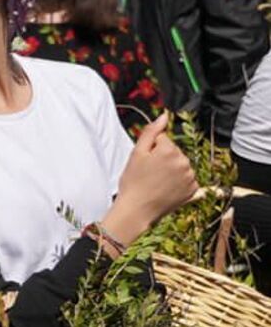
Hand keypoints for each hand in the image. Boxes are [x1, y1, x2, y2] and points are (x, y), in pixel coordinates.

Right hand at [102, 113, 199, 246]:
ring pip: (180, 165)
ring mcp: (190, 176)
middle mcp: (184, 162)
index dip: (151, 149)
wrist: (137, 210)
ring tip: (156, 182)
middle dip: (162, 159)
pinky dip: (178, 182)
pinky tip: (166, 189)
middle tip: (149, 173)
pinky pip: (186, 178)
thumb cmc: (133, 182)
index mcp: (170, 150)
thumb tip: (164, 116)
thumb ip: (151, 132)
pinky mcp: (193, 189)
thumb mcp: (136, 154)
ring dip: (171, 170)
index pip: (162, 139)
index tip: (144, 162)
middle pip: (173, 152)